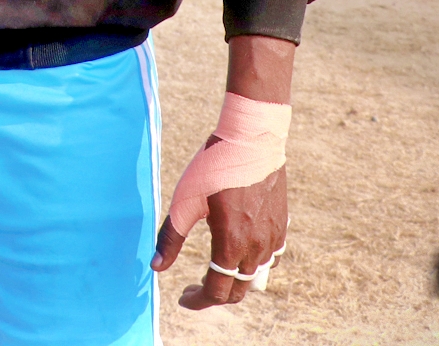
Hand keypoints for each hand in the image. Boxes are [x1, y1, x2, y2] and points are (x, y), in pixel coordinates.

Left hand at [150, 160, 288, 308]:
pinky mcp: (282, 224)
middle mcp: (257, 247)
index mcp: (231, 244)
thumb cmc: (213, 167)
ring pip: (256, 275)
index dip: (198, 301)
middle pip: (239, 290)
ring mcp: (273, 237)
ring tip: (215, 269)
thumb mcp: (184, 202)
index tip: (183, 297)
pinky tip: (239, 251)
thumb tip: (156, 267)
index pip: (217, 291)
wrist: (251, 139)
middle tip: (194, 287)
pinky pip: (271, 258)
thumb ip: (171, 237)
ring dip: (236, 280)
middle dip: (215, 295)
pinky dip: (254, 264)